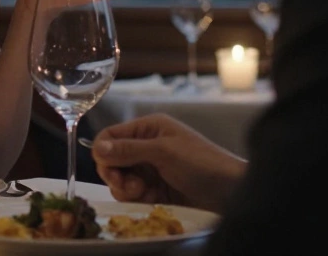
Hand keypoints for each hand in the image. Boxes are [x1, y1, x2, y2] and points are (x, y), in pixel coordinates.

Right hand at [90, 114, 246, 212]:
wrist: (231, 192)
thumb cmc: (202, 163)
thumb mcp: (164, 152)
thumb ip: (129, 149)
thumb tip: (97, 147)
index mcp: (148, 129)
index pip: (110, 136)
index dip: (103, 152)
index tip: (109, 170)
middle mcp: (145, 146)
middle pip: (111, 160)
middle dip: (115, 174)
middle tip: (128, 186)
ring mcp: (150, 169)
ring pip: (120, 180)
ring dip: (126, 189)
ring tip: (144, 193)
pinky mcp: (155, 190)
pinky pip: (133, 194)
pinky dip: (137, 198)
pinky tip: (152, 199)